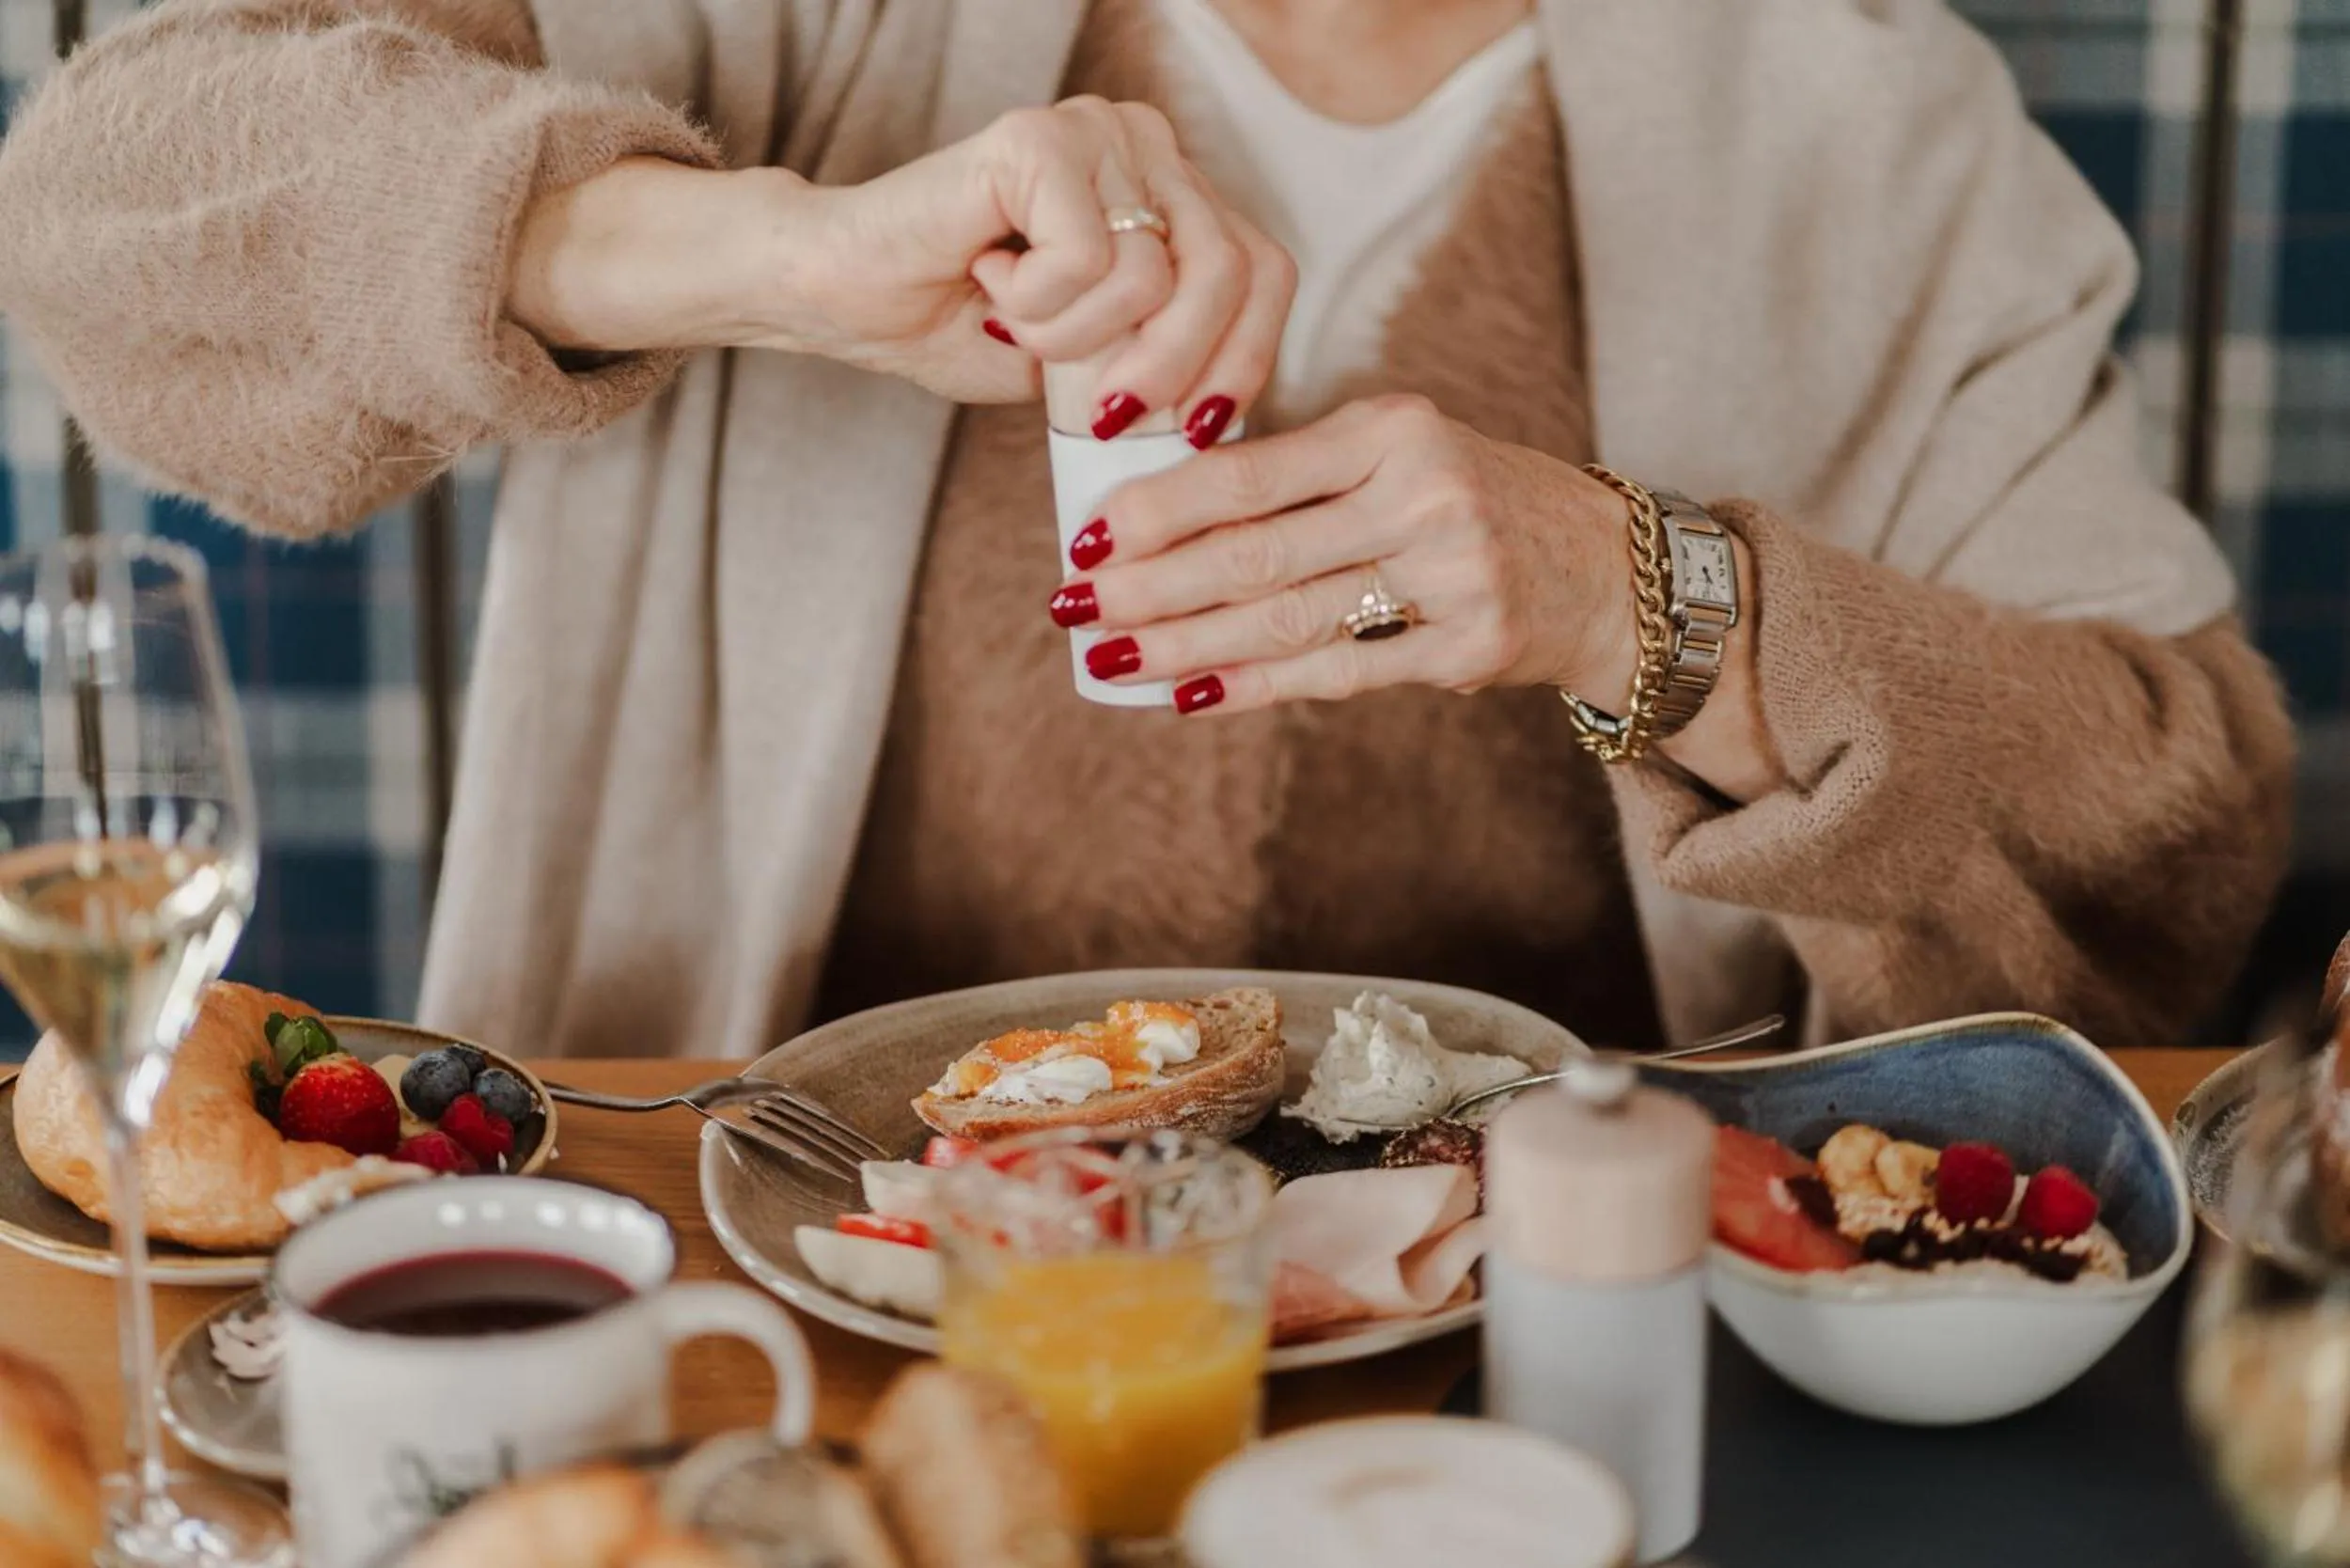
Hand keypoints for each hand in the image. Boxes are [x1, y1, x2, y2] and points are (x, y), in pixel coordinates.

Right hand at [789, 96, 1295, 427]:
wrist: (842, 295)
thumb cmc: (956, 325)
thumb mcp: (1088, 368)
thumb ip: (1161, 371)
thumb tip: (1224, 423)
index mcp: (1170, 191)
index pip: (1266, 273)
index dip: (1247, 359)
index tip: (1197, 430)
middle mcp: (1145, 144)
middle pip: (1230, 271)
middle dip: (1177, 367)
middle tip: (1107, 414)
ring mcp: (1097, 130)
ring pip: (1157, 273)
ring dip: (1080, 338)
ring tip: (1015, 319)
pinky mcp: (1041, 138)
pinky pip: (1089, 258)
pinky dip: (1039, 304)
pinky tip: (985, 275)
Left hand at [1051, 395, 1641, 713]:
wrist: (1609, 566)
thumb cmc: (1474, 502)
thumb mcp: (1400, 454)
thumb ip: (1301, 476)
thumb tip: (1162, 520)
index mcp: (1392, 429)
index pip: (1249, 473)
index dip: (1159, 509)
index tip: (1088, 536)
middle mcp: (1424, 492)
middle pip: (1256, 551)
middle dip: (1151, 586)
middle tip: (1074, 608)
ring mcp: (1452, 573)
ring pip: (1287, 617)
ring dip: (1187, 645)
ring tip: (1116, 659)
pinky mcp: (1469, 646)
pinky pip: (1340, 671)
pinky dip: (1258, 686)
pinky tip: (1194, 695)